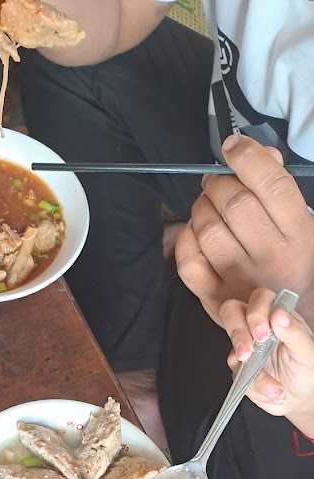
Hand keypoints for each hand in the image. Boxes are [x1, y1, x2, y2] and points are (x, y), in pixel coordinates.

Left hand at [175, 135, 313, 327]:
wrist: (290, 322)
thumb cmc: (294, 266)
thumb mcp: (304, 226)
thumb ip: (281, 191)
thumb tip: (261, 153)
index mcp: (300, 234)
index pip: (271, 184)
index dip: (246, 157)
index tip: (232, 147)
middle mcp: (271, 255)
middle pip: (234, 203)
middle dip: (216, 183)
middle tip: (214, 183)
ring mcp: (241, 280)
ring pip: (208, 228)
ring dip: (200, 208)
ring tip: (206, 206)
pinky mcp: (215, 299)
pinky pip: (189, 262)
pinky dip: (184, 240)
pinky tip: (193, 232)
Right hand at [220, 288, 313, 435]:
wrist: (298, 398)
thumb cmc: (307, 371)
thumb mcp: (308, 353)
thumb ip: (294, 333)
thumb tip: (279, 314)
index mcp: (277, 316)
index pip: (259, 299)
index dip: (256, 313)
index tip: (263, 334)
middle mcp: (257, 328)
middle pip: (231, 311)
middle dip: (237, 331)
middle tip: (247, 353)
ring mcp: (245, 347)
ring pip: (232, 348)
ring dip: (250, 369)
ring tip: (273, 386)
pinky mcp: (239, 369)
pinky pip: (238, 375)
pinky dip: (257, 386)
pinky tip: (274, 392)